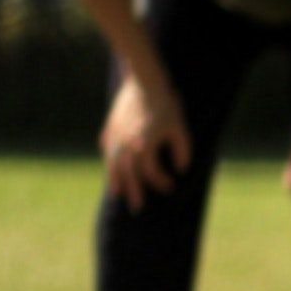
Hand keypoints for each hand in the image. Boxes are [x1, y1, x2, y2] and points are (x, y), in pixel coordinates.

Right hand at [99, 77, 190, 209]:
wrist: (143, 82)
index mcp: (144, 144)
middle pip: (128, 174)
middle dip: (134, 192)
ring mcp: (115, 136)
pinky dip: (110, 164)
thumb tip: (181, 169)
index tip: (171, 186)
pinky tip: (112, 171)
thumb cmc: (165, 105)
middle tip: (138, 208)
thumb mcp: (180, 127)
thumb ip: (182, 150)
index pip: (151, 172)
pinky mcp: (110, 129)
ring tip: (118, 195)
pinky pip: (108, 151)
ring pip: (114, 164)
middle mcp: (126, 143)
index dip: (161, 181)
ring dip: (116, 181)